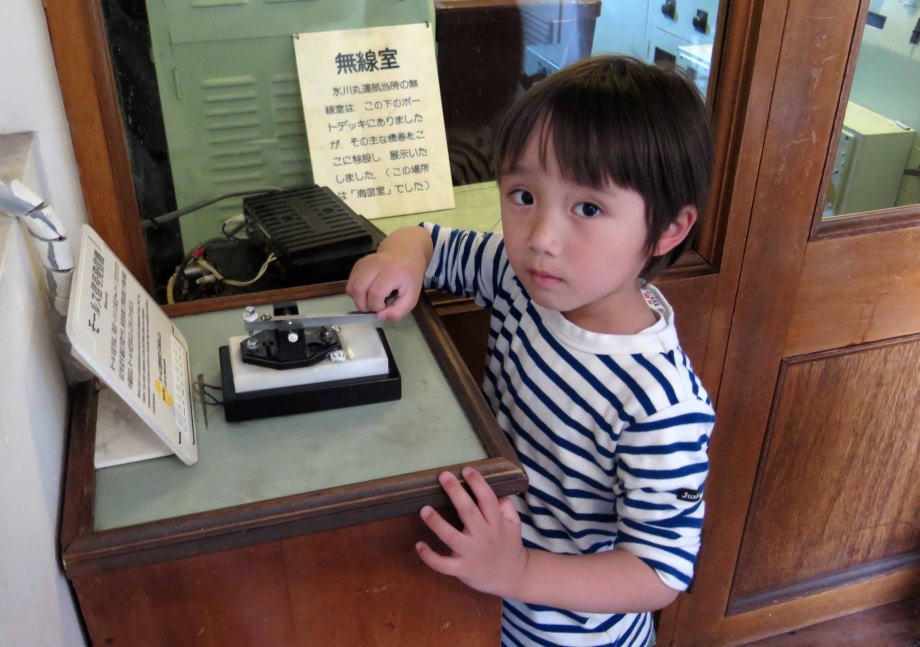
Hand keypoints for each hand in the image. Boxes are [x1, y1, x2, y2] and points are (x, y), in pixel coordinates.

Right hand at [346, 251, 420, 320]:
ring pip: (351, 286)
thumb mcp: (411, 297)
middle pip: (359, 289)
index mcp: (393, 272)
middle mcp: (377, 264)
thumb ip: (398, 311)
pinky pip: (350, 282)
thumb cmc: (409, 276)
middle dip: (363, 305)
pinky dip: (356, 292)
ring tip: (369, 300)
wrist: (405, 252)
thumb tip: (379, 316)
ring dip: (358, 299)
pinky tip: (367, 291)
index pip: (375, 293)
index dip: (377, 306)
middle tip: (374, 307)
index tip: (384, 307)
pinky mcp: (358, 263)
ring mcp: (365, 262)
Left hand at [416, 467, 527, 597]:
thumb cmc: (509, 545)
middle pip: (468, 512)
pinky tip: (419, 545)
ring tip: (424, 509)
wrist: (513, 577)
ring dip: (436, 523)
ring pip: (451, 537)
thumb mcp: (514, 524)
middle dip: (455, 493)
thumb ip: (506, 506)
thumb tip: (496, 489)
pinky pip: (443, 564)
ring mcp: (471, 553)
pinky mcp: (461, 569)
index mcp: (496, 523)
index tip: (466, 470)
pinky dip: (430, 556)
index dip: (478, 483)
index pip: (487, 499)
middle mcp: (483, 536)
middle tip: (443, 476)